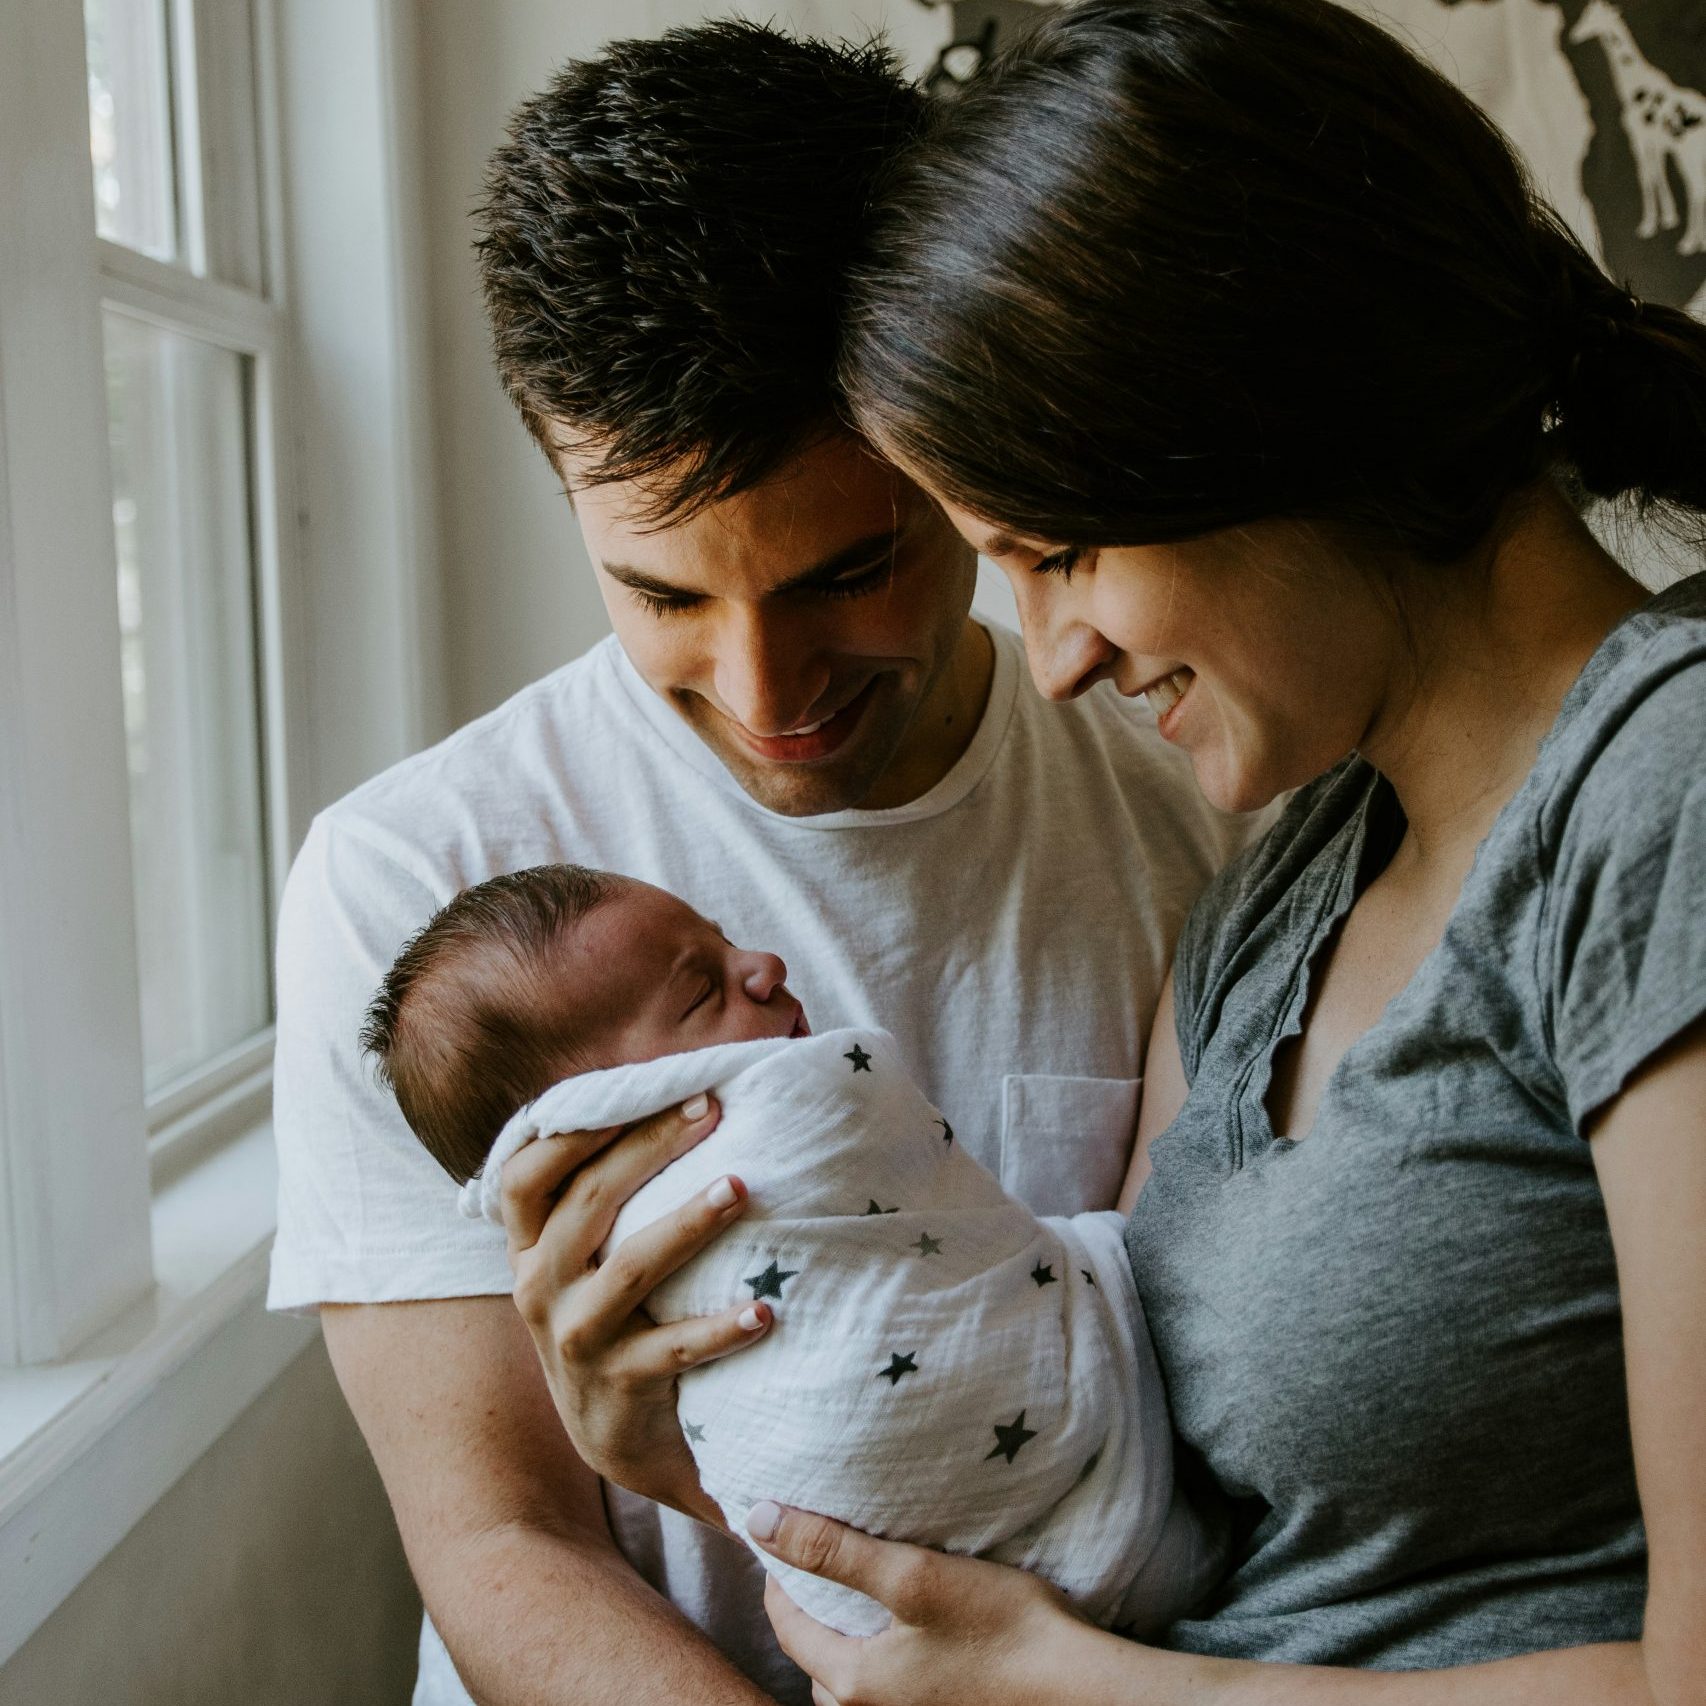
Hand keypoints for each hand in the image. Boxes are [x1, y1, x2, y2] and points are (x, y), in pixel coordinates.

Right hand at [502, 1096, 771, 1525]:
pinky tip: (764, 1310)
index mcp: (531, 1247)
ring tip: (739, 1187)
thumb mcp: (585, 1260)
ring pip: (631, 1267)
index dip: (577, 1130)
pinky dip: (720, 1328)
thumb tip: (681, 1098)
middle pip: (588, 1201)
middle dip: (649, 1147)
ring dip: (688, 1223)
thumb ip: (605, 1194)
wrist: (616, 1437)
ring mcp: (576, 1339)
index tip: (644, 1088)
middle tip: (712, 1110)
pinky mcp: (620, 1386)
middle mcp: (541, 1288)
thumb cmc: (614, 1317)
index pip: (528, 1176)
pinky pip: (674, 1350)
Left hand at [747, 1502, 1083, 1705]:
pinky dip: (882, 1656)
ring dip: (848, 1636)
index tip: (786, 1531)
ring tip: (865, 1590)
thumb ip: (832, 1549)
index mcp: (850, 1681)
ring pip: (851, 1677)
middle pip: (815, 1655)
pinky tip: (910, 1627)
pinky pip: (888, 1686)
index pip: (786, 1623)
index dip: (780, 1573)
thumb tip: (759, 1520)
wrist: (1076, 1687)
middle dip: (811, 1608)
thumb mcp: (911, 1573)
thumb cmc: (999, 1628)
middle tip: (823, 1558)